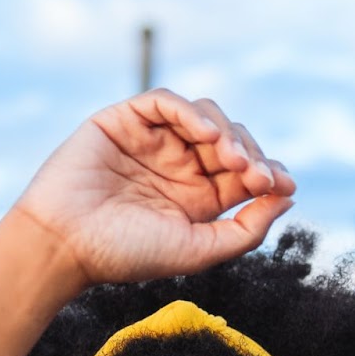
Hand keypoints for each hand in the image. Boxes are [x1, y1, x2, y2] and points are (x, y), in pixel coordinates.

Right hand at [13, 90, 296, 287]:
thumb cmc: (127, 254)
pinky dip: (190, 112)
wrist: (65, 245)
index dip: (269, 173)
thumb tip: (289, 198)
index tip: (284, 185)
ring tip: (231, 159)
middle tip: (256, 176)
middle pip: (232, 141)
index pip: (246, 173)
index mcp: (200, 198)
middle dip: (251, 155)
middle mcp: (179, 166)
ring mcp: (154, 141)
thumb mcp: (200, 250)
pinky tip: (205, 134)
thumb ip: (247, 229)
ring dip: (227, 133)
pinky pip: (166, 101)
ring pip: (206, 117)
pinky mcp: (125, 121)